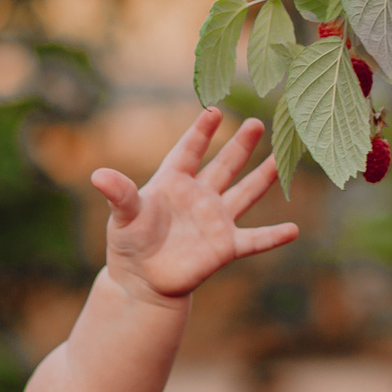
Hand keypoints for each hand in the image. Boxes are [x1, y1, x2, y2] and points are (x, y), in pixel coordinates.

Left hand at [90, 108, 298, 306]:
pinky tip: (294, 229)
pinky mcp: (225, 247)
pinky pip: (255, 240)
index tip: (213, 110)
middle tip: (258, 121)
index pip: (188, 150)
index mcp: (173, 182)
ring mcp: (215, 220)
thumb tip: (98, 175)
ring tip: (283, 157)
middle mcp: (199, 196)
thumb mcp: (123, 215)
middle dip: (240, 144)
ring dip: (264, 177)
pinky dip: (273, 236)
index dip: (200, 132)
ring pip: (245, 193)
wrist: (142, 281)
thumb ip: (119, 193)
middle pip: (224, 165)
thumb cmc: (129, 243)